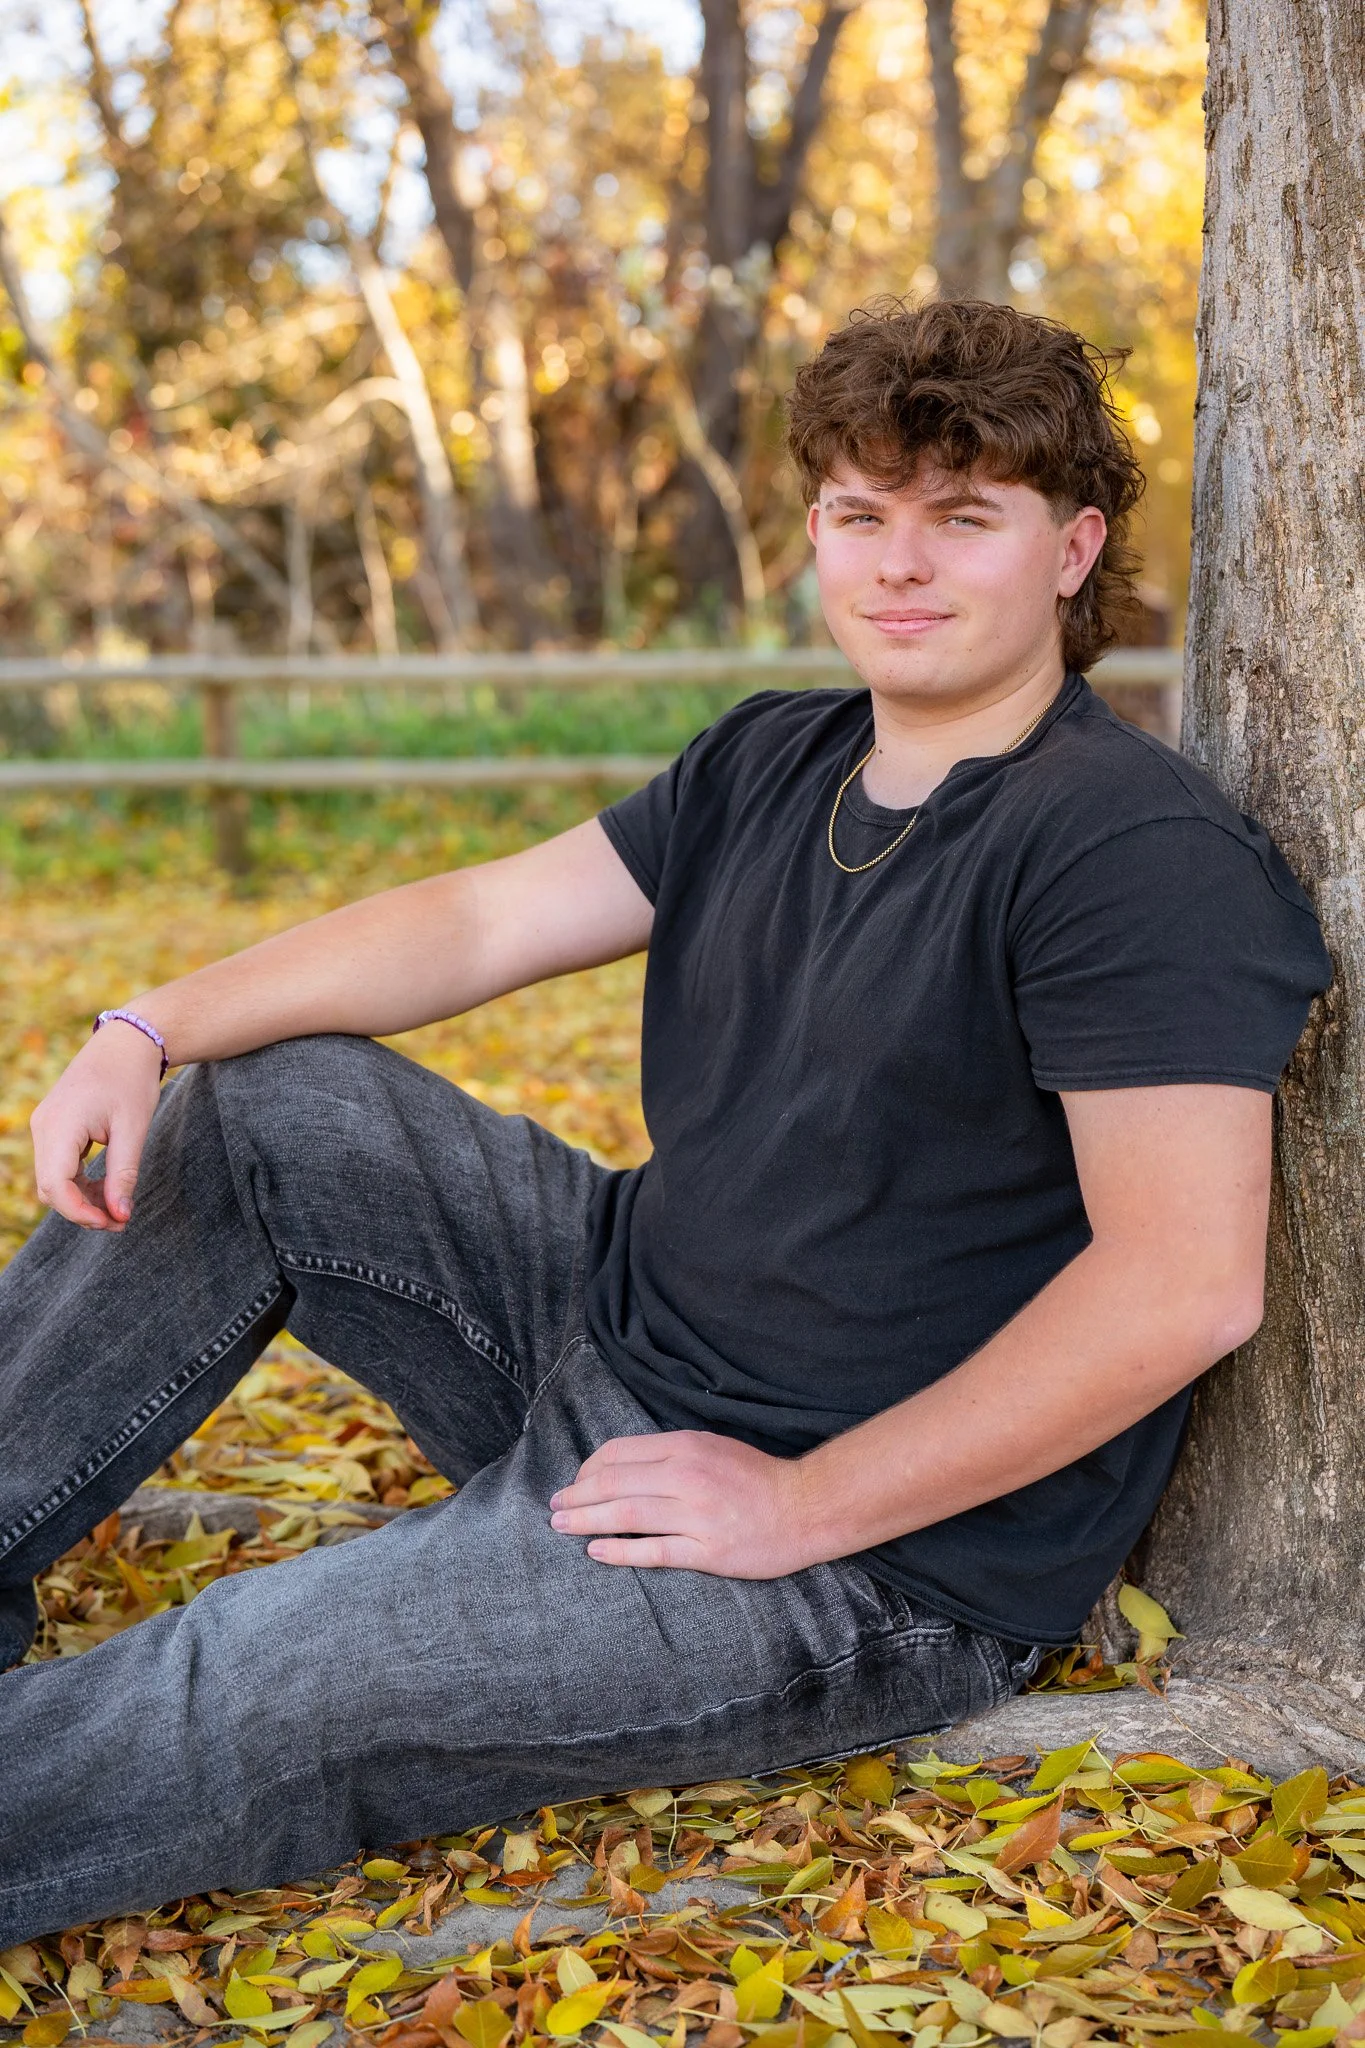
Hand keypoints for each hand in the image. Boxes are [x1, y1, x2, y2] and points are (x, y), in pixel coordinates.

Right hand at [29, 1022, 164, 1230]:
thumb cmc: (131, 1080)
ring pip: (53, 1180)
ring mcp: (45, 1127)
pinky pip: (58, 1167)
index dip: (81, 1213)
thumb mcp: (133, 1129)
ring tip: (119, 1208)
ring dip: (82, 1199)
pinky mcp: (53, 1128)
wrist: (126, 1044)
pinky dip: (80, 1183)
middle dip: (83, 1210)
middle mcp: (43, 1127)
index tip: (114, 1223)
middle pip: (50, 1188)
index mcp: (59, 1126)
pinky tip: (109, 1189)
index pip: (56, 1186)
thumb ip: (124, 1175)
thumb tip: (120, 1216)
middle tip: (121, 1221)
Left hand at [549, 1429, 816, 1576]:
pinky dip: (619, 1552)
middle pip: (613, 1484)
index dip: (587, 1469)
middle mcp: (686, 1476)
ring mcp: (696, 1514)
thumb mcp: (712, 1447)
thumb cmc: (757, 1478)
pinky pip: (653, 1551)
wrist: (806, 1507)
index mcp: (685, 1447)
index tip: (574, 1482)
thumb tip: (624, 1465)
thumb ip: (671, 1454)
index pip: (618, 1454)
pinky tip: (595, 1551)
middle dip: (576, 1496)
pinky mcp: (707, 1549)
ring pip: (625, 1516)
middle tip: (553, 1508)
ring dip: (585, 1520)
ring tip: (561, 1527)